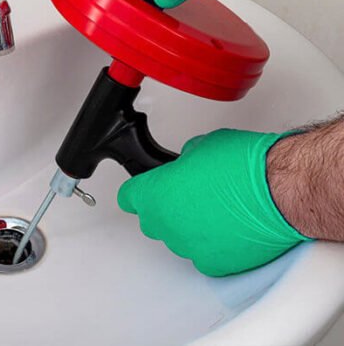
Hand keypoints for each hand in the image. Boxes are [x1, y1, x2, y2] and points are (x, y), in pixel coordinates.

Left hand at [117, 129, 308, 276]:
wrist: (282, 192)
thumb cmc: (246, 166)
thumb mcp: (202, 146)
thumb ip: (182, 161)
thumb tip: (185, 167)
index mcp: (155, 194)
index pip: (128, 197)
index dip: (139, 191)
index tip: (144, 191)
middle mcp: (166, 224)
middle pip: (152, 220)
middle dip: (166, 209)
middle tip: (192, 196)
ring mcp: (188, 247)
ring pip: (178, 239)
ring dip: (191, 228)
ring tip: (218, 212)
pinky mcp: (213, 264)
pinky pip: (204, 256)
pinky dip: (213, 246)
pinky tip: (229, 230)